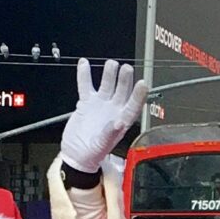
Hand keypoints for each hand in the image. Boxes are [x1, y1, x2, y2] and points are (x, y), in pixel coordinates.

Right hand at [61, 58, 146, 176]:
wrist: (75, 154)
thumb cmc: (91, 154)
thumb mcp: (101, 146)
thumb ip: (110, 134)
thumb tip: (119, 123)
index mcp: (122, 122)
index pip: (133, 106)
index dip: (139, 95)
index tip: (143, 84)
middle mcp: (113, 111)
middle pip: (122, 92)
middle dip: (125, 80)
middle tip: (126, 68)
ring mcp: (100, 105)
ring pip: (107, 86)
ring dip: (109, 74)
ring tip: (111, 64)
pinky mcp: (86, 103)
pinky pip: (86, 86)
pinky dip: (85, 75)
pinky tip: (84, 63)